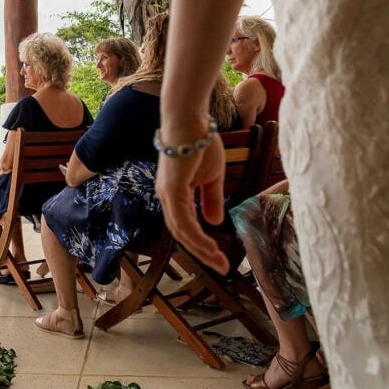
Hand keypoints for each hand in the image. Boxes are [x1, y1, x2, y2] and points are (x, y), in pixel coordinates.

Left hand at [155, 140, 229, 274]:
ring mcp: (167, 194)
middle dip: (202, 253)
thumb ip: (211, 199)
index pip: (186, 226)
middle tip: (221, 267)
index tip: (220, 257)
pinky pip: (184, 220)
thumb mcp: (212, 176)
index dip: (202, 243)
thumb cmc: (200, 142)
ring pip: (182, 231)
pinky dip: (197, 236)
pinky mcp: (172, 190)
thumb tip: (214, 222)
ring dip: (201, 249)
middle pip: (182, 234)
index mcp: (174, 194)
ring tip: (219, 262)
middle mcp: (167, 197)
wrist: (191, 120)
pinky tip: (210, 246)